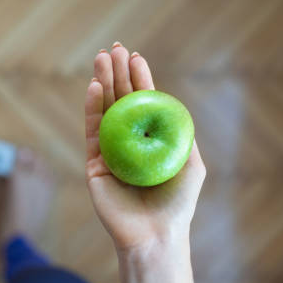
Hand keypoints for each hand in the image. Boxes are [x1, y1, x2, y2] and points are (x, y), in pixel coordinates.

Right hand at [85, 44, 205, 250]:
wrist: (153, 234)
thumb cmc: (176, 202)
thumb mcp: (190, 163)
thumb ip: (181, 134)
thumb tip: (171, 103)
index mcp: (150, 139)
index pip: (142, 103)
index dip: (139, 78)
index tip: (134, 56)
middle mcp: (128, 141)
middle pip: (120, 100)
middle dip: (117, 73)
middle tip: (113, 48)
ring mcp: (109, 151)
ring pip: (104, 110)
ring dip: (102, 82)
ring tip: (101, 58)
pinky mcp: (93, 162)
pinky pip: (92, 130)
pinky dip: (92, 108)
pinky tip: (95, 87)